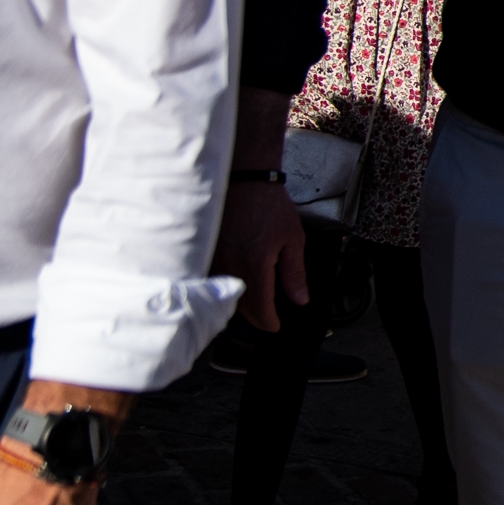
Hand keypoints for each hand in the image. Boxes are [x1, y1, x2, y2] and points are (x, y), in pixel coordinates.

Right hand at [213, 179, 307, 331]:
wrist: (244, 179)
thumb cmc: (268, 204)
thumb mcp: (293, 239)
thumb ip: (295, 274)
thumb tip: (299, 299)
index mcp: (254, 266)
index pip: (260, 309)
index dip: (269, 322)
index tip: (275, 325)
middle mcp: (230, 266)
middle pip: (240, 307)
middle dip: (255, 316)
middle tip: (267, 317)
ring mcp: (213, 260)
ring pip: (224, 294)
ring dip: (239, 303)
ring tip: (253, 304)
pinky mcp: (203, 251)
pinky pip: (213, 279)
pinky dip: (224, 287)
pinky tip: (235, 285)